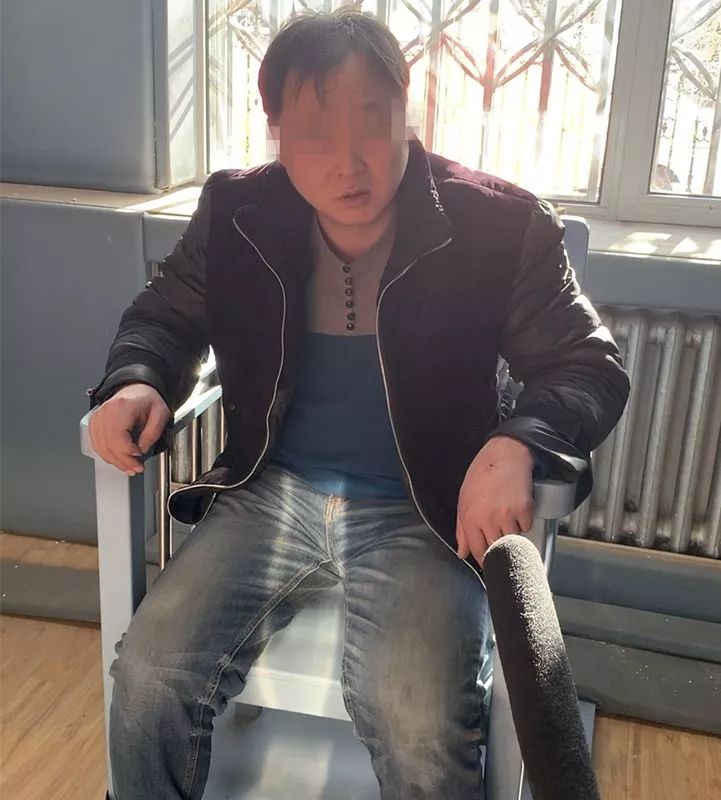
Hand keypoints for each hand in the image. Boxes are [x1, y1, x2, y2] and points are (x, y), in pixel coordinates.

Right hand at [89, 383, 170, 475]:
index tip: (140, 457)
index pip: (119, 438)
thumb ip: (153, 433)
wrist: (136, 388)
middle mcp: (106, 411)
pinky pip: (96, 444)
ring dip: (114, 461)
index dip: (128, 453)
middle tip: (135, 469)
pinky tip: (117, 460)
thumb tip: (142, 450)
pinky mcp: (94, 423)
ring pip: (100, 447)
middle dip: (123, 462)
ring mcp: (98, 417)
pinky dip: (106, 454)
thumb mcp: (160, 413)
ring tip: (128, 468)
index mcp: (123, 407)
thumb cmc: (147, 399)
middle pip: (109, 445)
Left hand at [456, 436, 534, 564]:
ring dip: (511, 534)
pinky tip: (516, 508)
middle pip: (495, 550)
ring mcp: (507, 516)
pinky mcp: (524, 511)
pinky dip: (523, 522)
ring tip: (507, 517)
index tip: (488, 561)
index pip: (477, 551)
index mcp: (469, 518)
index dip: (483, 559)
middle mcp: (487, 520)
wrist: (505, 456)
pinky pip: (525, 528)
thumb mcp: (464, 500)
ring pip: (512, 541)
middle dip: (498, 548)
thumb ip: (461, 530)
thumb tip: (461, 552)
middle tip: (499, 536)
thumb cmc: (482, 475)